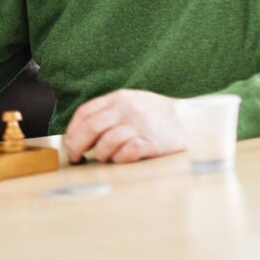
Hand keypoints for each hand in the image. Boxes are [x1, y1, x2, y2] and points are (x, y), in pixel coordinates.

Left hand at [64, 89, 184, 163]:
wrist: (191, 119)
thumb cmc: (157, 114)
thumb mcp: (131, 102)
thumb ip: (109, 111)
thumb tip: (83, 132)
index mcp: (118, 98)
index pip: (86, 112)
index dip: (72, 129)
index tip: (69, 142)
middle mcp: (126, 110)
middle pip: (91, 127)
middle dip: (77, 145)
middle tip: (75, 157)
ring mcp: (140, 126)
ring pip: (107, 141)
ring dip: (100, 154)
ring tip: (103, 158)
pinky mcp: (153, 142)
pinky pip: (128, 152)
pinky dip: (119, 159)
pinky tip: (120, 160)